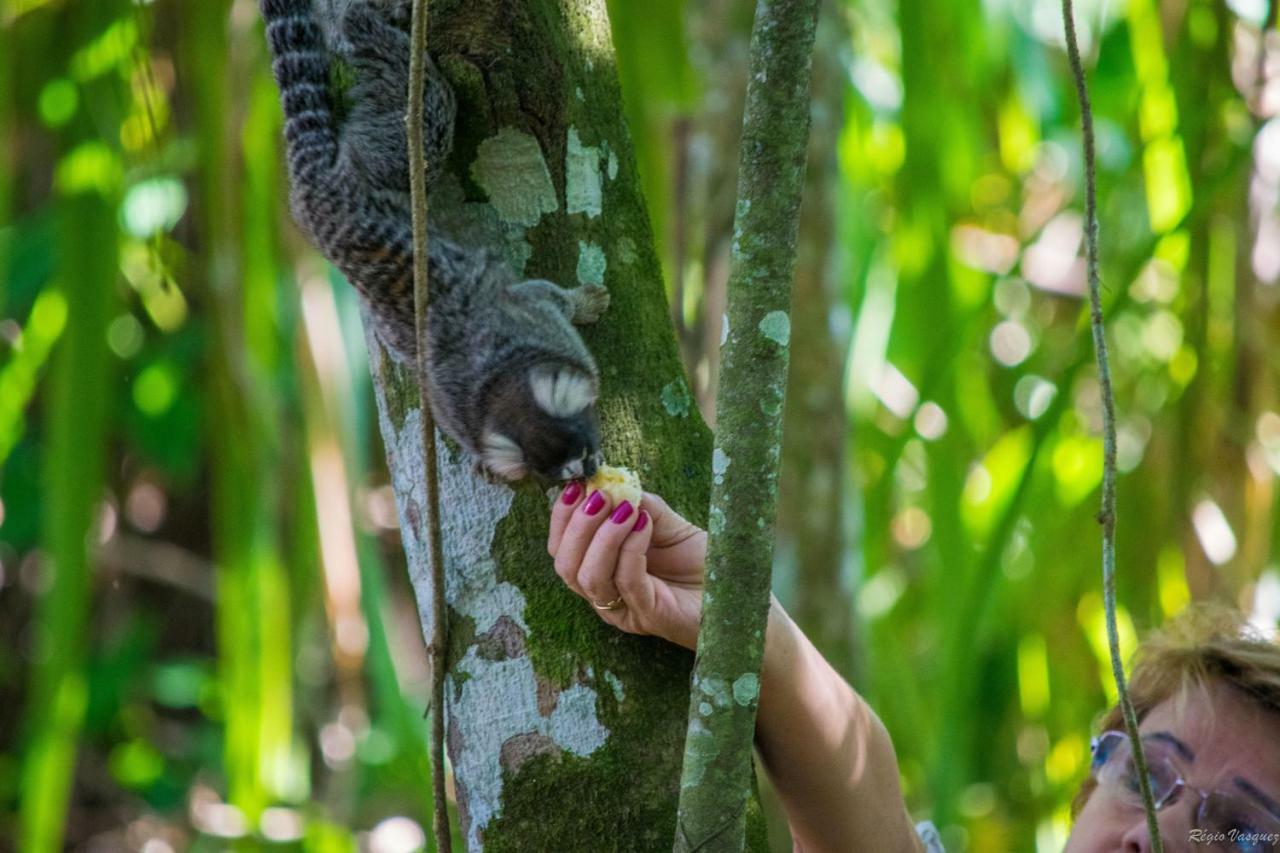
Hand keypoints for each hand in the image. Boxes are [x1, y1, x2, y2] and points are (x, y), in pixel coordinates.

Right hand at [547, 483, 707, 649]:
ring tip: (625, 509)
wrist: (735, 589)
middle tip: (601, 496)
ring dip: (602, 536)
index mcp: (601, 570)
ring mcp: (625, 608)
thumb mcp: (666, 523)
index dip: (562, 517)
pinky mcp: (649, 616)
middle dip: (577, 525)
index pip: (562, 548)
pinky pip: (626, 582)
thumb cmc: (700, 561)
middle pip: (565, 565)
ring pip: (589, 577)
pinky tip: (645, 524)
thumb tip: (613, 482)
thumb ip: (639, 504)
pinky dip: (630, 548)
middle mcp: (605, 593)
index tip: (575, 486)